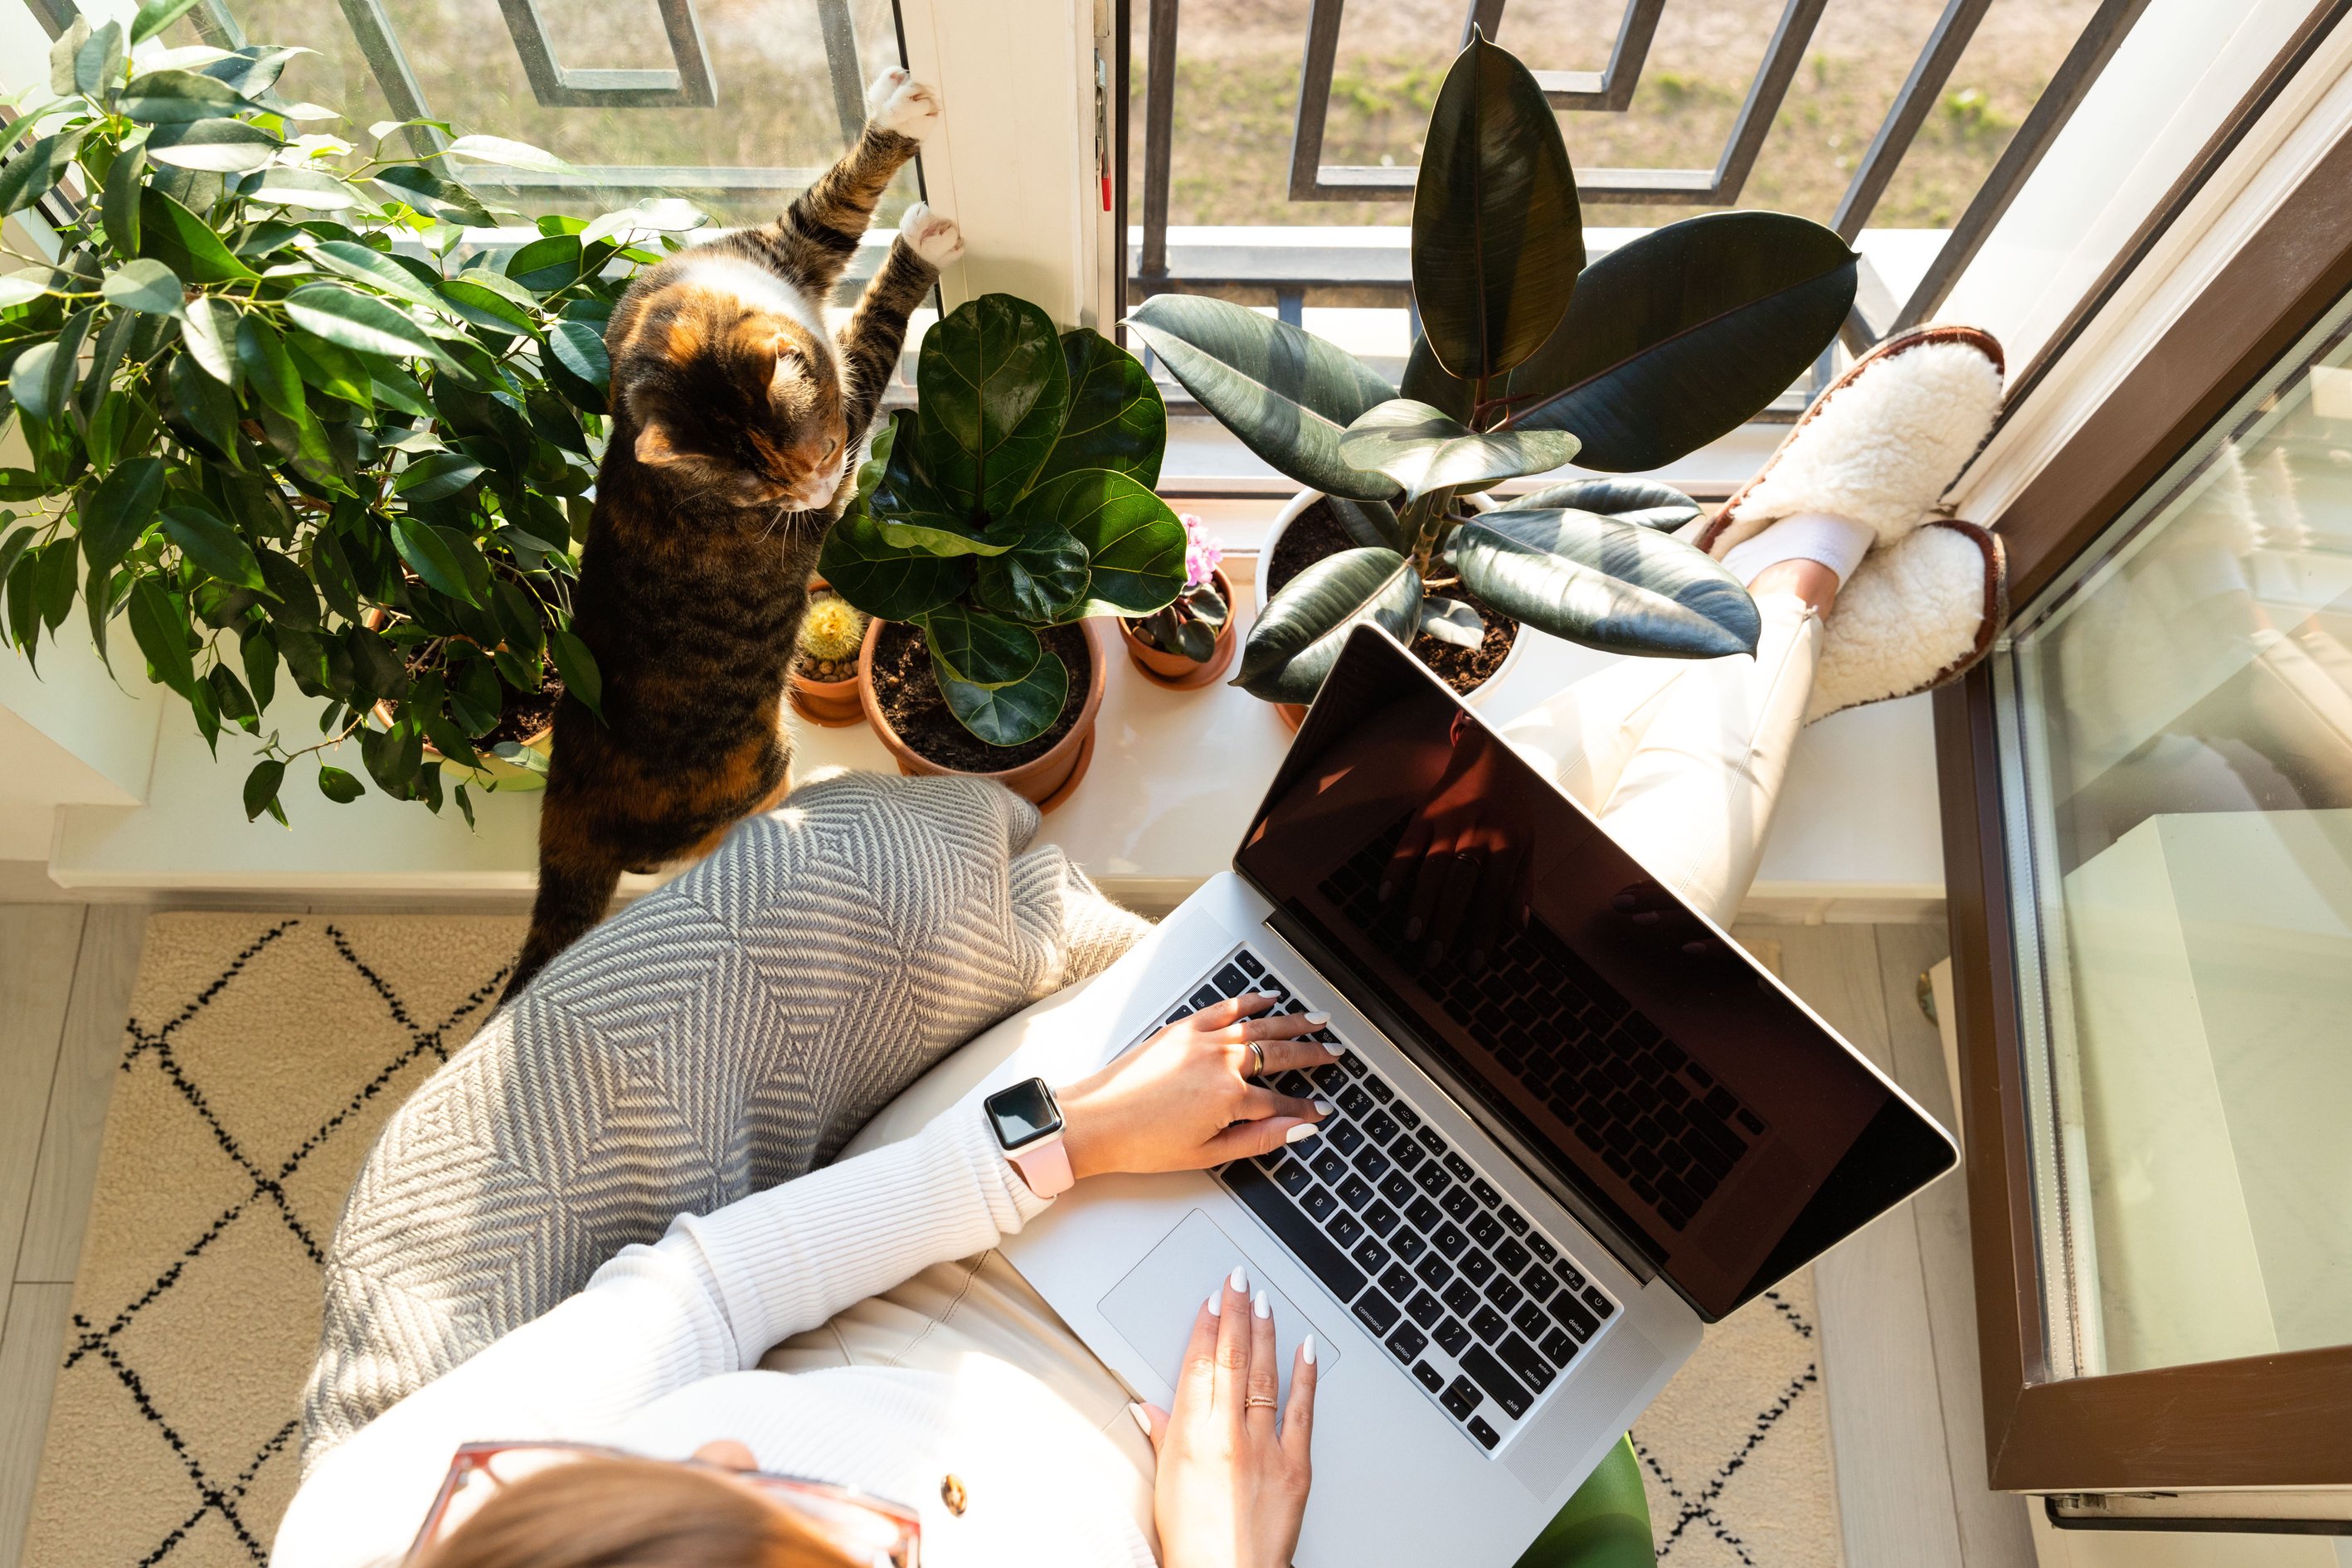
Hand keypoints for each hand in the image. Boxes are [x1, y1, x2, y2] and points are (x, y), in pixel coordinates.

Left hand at [1057, 994, 1336, 1179]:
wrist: (1094, 1122)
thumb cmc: (1142, 1143)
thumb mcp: (1208, 1154)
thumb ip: (1259, 1139)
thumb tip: (1296, 1131)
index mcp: (1230, 1096)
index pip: (1281, 1102)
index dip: (1304, 1108)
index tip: (1320, 1110)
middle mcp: (1221, 1062)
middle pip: (1279, 1055)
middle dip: (1312, 1055)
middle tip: (1334, 1053)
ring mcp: (1201, 1040)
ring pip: (1259, 1026)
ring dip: (1292, 1023)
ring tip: (1316, 1020)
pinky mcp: (1181, 1029)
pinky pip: (1224, 1008)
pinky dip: (1248, 1001)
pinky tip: (1266, 999)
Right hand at [1135, 1266, 1315, 1567]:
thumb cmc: (1194, 1542)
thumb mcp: (1165, 1484)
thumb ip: (1163, 1437)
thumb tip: (1150, 1406)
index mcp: (1193, 1436)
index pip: (1199, 1363)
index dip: (1206, 1325)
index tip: (1211, 1299)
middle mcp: (1229, 1434)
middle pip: (1233, 1358)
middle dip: (1235, 1313)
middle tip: (1238, 1279)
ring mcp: (1266, 1448)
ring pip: (1266, 1375)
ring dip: (1265, 1332)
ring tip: (1264, 1301)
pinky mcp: (1296, 1466)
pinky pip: (1302, 1411)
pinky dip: (1305, 1376)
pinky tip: (1306, 1349)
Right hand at [1376, 714, 1532, 972]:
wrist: (1489, 756)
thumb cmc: (1511, 806)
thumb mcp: (1528, 841)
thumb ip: (1522, 883)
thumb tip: (1518, 927)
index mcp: (1506, 845)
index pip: (1493, 898)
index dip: (1484, 933)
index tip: (1475, 964)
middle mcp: (1476, 835)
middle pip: (1459, 888)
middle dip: (1447, 926)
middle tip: (1436, 960)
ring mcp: (1447, 824)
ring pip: (1431, 870)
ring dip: (1420, 905)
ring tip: (1412, 937)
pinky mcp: (1423, 815)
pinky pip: (1406, 846)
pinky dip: (1394, 871)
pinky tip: (1384, 897)